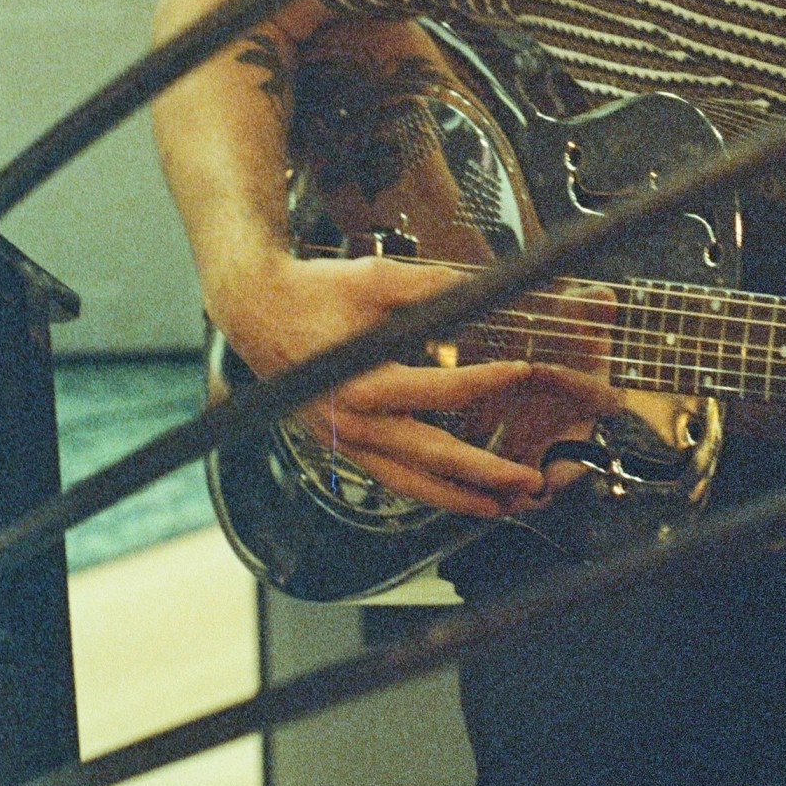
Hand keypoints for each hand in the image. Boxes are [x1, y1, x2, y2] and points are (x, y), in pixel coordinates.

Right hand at [212, 247, 618, 518]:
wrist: (256, 310)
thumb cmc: (313, 293)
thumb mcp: (375, 279)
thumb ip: (431, 287)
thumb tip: (482, 287)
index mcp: (366, 382)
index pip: (441, 390)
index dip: (486, 381)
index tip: (522, 372)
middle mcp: (356, 422)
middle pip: (432, 458)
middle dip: (485, 474)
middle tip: (529, 482)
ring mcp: (345, 439)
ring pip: (409, 483)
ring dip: (457, 497)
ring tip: (501, 507)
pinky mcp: (340, 444)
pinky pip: (387, 478)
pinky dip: (422, 491)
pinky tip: (451, 495)